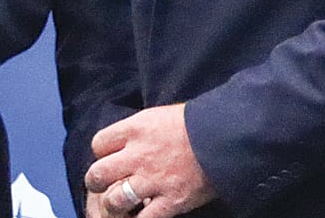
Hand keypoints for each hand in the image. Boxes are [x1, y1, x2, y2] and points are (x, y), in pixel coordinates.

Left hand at [83, 104, 215, 217]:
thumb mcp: (158, 116)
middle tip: (103, 184)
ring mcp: (153, 180)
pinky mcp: (171, 201)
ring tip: (119, 204)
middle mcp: (138, 155)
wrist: (227, 137)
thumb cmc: (196, 123)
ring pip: (115, 200)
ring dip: (114, 204)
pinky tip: (140, 216)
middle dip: (97, 181)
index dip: (102, 153)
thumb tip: (124, 141)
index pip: (98, 144)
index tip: (110, 157)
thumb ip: (137, 131)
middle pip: (98, 173)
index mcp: (134, 130)